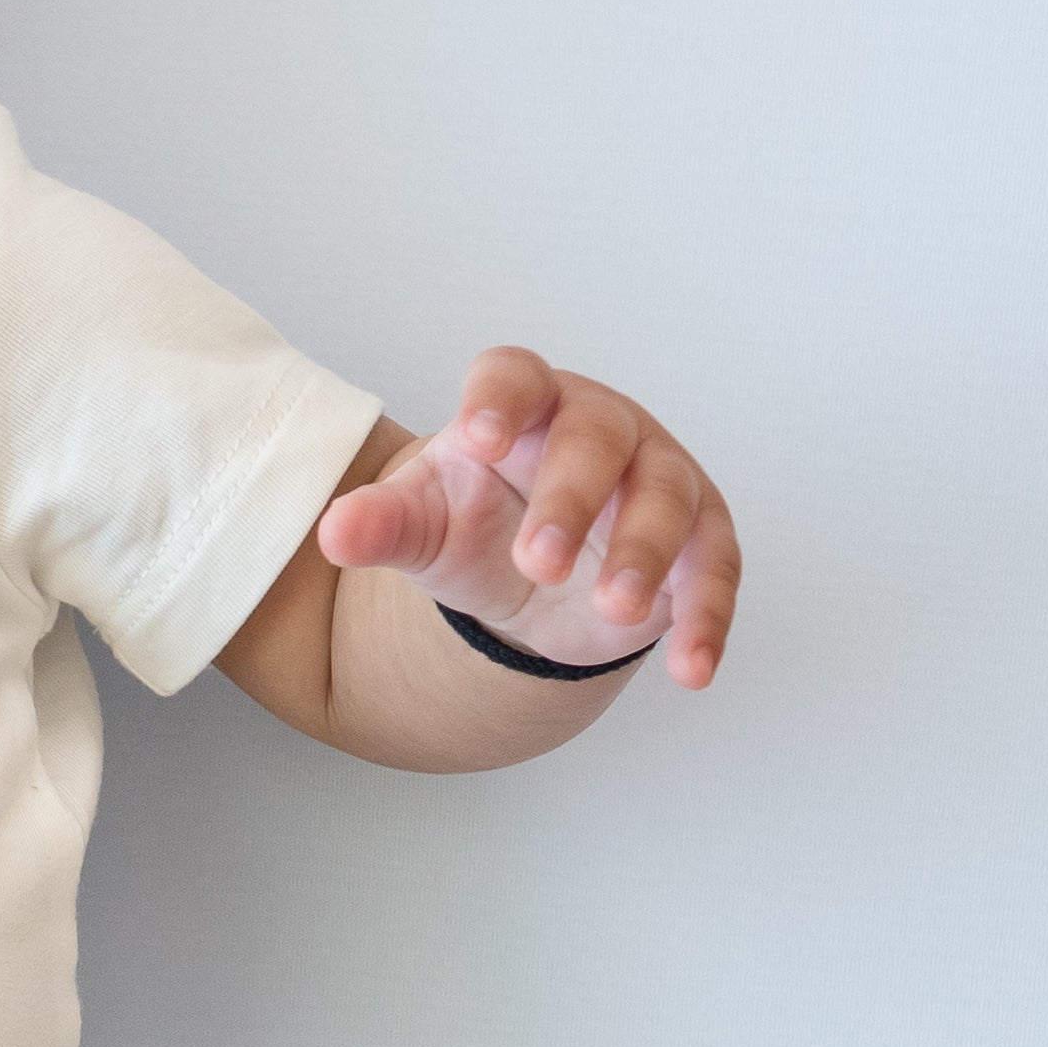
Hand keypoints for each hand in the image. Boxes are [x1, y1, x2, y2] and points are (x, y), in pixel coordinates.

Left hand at [315, 346, 740, 689]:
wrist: (531, 576)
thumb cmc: (477, 523)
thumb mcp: (424, 526)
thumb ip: (382, 525)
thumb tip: (335, 533)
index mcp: (524, 407)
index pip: (515, 377)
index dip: (501, 399)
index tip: (480, 437)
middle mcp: (600, 428)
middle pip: (598, 439)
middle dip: (572, 498)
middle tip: (540, 561)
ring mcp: (658, 478)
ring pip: (667, 498)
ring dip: (646, 553)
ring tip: (616, 606)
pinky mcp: (698, 539)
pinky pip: (712, 571)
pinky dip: (705, 619)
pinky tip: (692, 669)